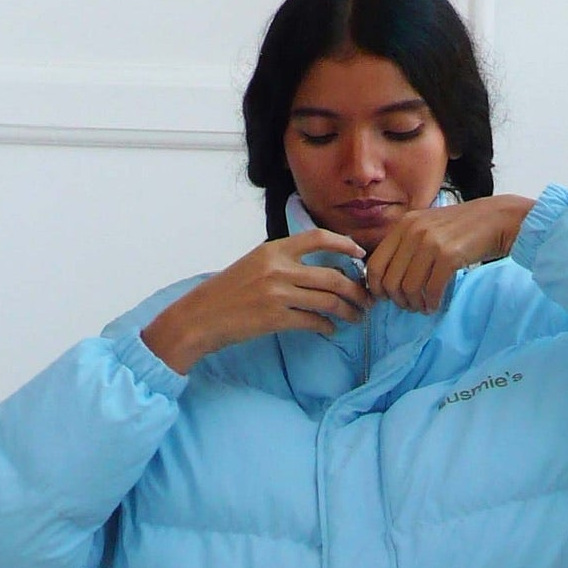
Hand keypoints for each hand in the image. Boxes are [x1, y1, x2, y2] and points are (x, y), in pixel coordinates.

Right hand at [141, 229, 374, 372]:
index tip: (360, 254)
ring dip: (349, 311)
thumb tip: (318, 270)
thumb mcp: (253, 264)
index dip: (345, 244)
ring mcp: (277, 293)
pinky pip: (314, 321)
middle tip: (368, 299)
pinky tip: (331, 330)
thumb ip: (282, 262)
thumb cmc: (226, 292)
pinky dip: (328, 326)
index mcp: (273, 249)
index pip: (318, 237)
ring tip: (357, 317)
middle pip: (333, 276)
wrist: (199, 317)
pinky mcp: (276, 318)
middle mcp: (278, 268)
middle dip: (357, 289)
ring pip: (329, 300)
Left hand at [364, 194, 534, 313]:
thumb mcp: (427, 226)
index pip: (375, 263)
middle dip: (397, 300)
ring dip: (415, 304)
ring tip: (423, 306)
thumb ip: (406, 245)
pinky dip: (431, 302)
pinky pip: (431, 288)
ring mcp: (431, 242)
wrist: (496, 219)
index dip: (376, 287)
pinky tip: (434, 305)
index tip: (385, 298)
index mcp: (404, 224)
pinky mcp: (449, 255)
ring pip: (409, 287)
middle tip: (408, 305)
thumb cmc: (462, 228)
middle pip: (390, 279)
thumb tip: (387, 278)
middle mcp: (413, 231)